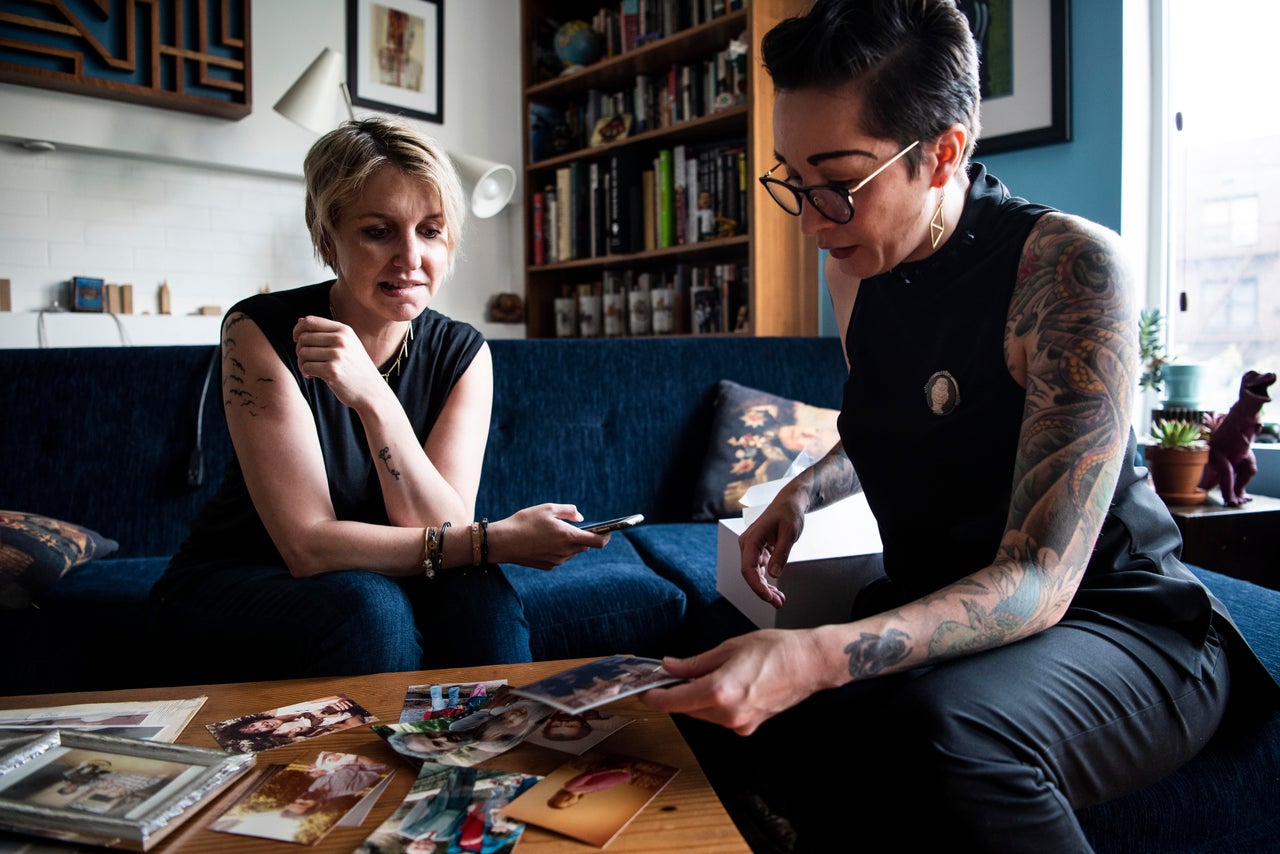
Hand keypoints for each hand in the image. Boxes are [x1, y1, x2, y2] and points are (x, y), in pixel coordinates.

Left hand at [292, 315, 385, 410]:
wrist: (372, 391)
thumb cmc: (356, 368)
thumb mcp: (347, 345)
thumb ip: (325, 332)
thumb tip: (300, 320)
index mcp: (344, 330)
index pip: (310, 321)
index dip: (298, 329)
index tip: (297, 340)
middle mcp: (341, 340)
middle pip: (304, 338)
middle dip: (299, 349)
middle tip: (306, 360)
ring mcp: (337, 355)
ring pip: (303, 353)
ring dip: (302, 362)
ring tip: (310, 369)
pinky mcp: (332, 371)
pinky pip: (306, 366)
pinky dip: (305, 372)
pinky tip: (313, 376)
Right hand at [490, 503, 608, 569]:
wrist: (502, 542)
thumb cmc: (524, 522)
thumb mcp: (548, 508)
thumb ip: (568, 511)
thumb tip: (581, 518)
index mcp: (568, 536)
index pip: (597, 542)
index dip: (607, 536)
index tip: (609, 531)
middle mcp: (565, 552)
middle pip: (584, 546)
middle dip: (584, 537)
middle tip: (577, 526)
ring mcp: (556, 561)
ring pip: (572, 552)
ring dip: (570, 543)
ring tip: (557, 531)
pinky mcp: (547, 566)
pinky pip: (560, 557)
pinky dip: (559, 549)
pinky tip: (545, 541)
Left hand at [642, 630, 825, 734]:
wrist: (809, 664)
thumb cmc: (776, 650)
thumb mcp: (728, 648)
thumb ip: (695, 663)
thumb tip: (670, 667)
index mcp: (719, 691)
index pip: (672, 701)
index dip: (653, 697)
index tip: (642, 691)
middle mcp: (727, 713)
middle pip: (686, 708)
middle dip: (677, 693)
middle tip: (672, 674)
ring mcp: (739, 723)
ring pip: (703, 714)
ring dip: (696, 698)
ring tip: (706, 675)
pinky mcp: (749, 727)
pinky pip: (720, 717)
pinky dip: (714, 704)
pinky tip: (725, 685)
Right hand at [738, 485, 809, 607]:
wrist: (790, 502)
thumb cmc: (789, 513)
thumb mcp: (789, 533)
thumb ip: (781, 554)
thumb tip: (774, 575)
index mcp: (751, 538)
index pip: (748, 568)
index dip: (757, 586)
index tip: (769, 598)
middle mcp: (747, 544)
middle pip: (750, 574)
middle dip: (763, 591)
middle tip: (778, 603)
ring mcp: (752, 548)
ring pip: (755, 574)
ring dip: (766, 588)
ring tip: (780, 600)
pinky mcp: (758, 551)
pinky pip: (760, 570)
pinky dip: (768, 581)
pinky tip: (777, 591)